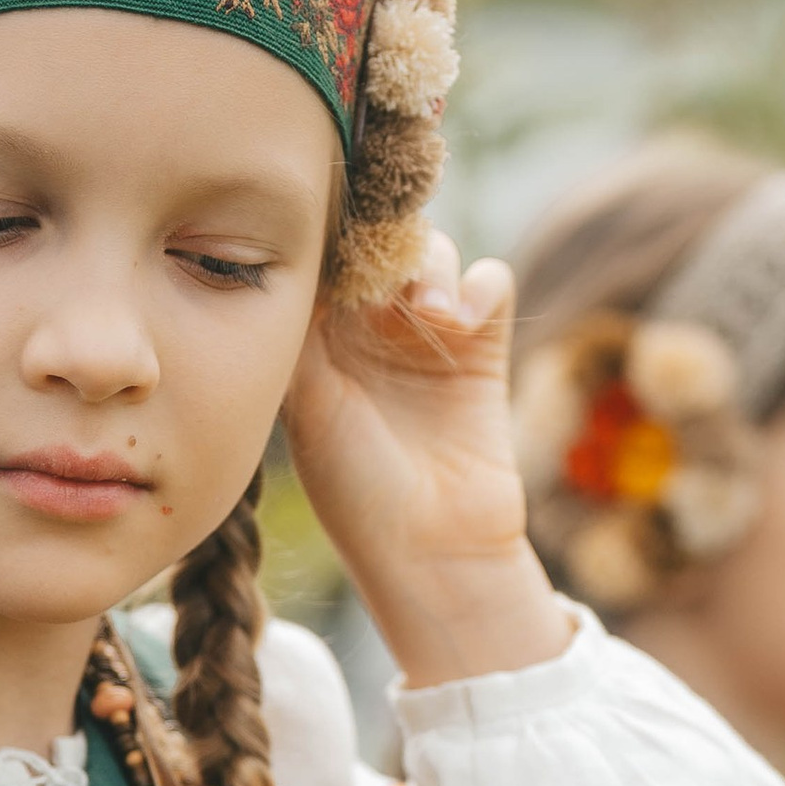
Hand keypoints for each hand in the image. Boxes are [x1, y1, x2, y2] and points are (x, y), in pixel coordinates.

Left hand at [284, 231, 570, 688]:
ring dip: (430, 263)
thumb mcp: (307, 403)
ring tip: (427, 310)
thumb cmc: (357, 488)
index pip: (324, 258)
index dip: (333, 237)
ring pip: (433, 252)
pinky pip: (490, 281)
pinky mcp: (484, 348)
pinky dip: (479, 283)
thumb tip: (294, 251)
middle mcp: (370, 330)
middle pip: (380, 243)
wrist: (434, 547)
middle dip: (384, 244)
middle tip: (383, 279)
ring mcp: (430, 336)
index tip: (336, 247)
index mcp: (317, 340)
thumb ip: (302, 325)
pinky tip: (460, 321)